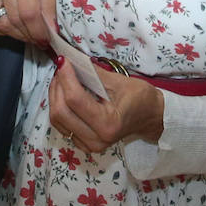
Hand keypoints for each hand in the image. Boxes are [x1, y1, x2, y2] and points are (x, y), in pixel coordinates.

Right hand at [0, 0, 57, 45]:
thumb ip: (50, 4)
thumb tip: (51, 32)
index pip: (29, 12)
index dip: (38, 31)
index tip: (45, 41)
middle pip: (14, 19)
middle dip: (28, 35)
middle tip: (37, 39)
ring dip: (15, 34)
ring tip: (26, 32)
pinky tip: (10, 26)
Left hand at [49, 58, 164, 151]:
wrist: (150, 117)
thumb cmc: (139, 98)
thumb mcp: (119, 81)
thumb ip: (93, 73)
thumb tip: (72, 60)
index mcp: (108, 123)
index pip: (75, 99)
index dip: (65, 78)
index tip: (64, 61)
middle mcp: (97, 138)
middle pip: (61, 112)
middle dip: (57, 86)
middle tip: (62, 69)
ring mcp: (89, 145)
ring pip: (57, 120)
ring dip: (55, 96)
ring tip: (61, 79)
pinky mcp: (84, 145)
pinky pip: (61, 126)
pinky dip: (59, 108)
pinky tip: (64, 94)